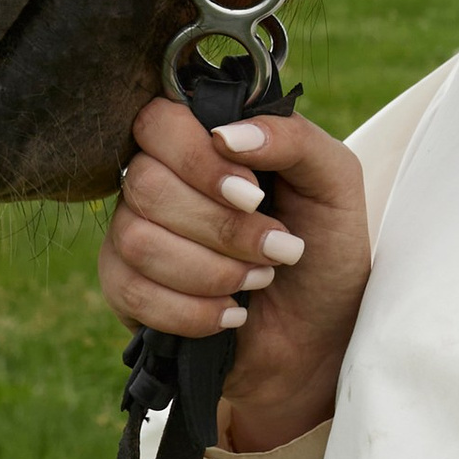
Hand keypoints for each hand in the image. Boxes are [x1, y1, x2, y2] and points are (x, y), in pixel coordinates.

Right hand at [98, 98, 371, 455]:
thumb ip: (292, 139)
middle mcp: (158, 179)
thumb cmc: (326, 248)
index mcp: (202, 140)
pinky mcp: (125, 289)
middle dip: (222, 228)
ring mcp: (133, 234)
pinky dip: (192, 310)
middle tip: (276, 248)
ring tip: (259, 281)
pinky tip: (231, 314)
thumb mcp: (333, 181)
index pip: (159, 122)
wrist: (320, 336)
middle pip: (146, 184)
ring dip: (212, 271)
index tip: (254, 194)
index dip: (197, 159)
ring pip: (137, 240)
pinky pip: (130, 291)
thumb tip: (226, 134)